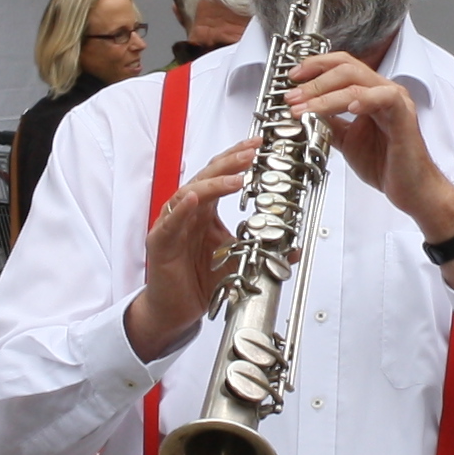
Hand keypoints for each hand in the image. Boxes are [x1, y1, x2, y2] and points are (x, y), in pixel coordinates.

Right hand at [123, 138, 260, 359]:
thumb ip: (263, 252)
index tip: (258, 145)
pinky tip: (194, 199)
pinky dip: (181, 210)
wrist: (176, 309)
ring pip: (190, 193)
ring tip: (236, 177)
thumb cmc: (200, 281)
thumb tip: (293, 250)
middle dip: (231, 162)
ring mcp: (171, 224)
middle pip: (207, 177)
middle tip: (252, 152)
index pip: (220, 175)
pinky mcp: (160, 243)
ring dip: (214, 184)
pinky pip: (169, 223)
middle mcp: (187, 212)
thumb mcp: (239, 261)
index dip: (237, 158)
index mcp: (205, 211)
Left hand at [279, 52, 453, 233]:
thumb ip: (329, 123)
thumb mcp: (345, 139)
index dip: (315, 66)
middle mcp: (383, 91)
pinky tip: (346, 108)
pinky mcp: (403, 115)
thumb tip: (304, 111)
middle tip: (292, 96)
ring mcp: (394, 100)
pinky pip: (383, 98)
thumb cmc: (385, 164)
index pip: (342, 66)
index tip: (293, 78)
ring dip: (325, 93)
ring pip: (357, 81)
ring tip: (304, 107)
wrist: (410, 189)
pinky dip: (362, 100)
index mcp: (370, 93)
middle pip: (346, 67)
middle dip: (314, 81)